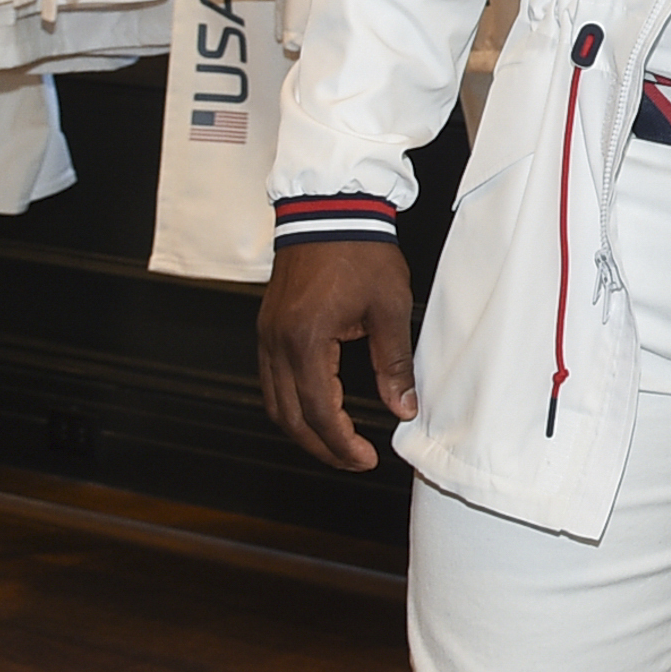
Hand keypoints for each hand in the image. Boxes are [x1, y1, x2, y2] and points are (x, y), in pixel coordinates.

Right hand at [256, 242, 415, 471]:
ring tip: (337, 444)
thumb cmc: (360, 252)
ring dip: (303, 430)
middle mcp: (277, 344)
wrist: (330, 211)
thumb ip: (394, 363)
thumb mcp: (390, 308)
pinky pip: (272, 381)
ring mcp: (267, 336)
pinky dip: (292, 404)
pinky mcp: (268, 329)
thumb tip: (403, 407)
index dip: (342, 443)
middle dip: (322, 447)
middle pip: (289, 417)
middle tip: (354, 461)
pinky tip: (316, 409)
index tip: (366, 459)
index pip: (318, 412)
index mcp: (306, 341)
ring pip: (274, 403)